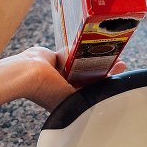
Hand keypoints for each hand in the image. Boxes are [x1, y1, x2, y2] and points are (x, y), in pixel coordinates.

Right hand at [0, 46, 125, 110]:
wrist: (27, 74)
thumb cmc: (48, 91)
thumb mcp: (74, 96)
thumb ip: (89, 92)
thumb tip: (105, 91)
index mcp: (68, 100)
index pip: (93, 90)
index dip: (107, 81)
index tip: (119, 72)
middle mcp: (63, 87)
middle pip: (89, 76)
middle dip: (103, 68)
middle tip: (119, 61)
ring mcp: (58, 72)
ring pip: (81, 63)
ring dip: (93, 58)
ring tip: (110, 51)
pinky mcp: (53, 59)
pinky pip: (70, 54)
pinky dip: (77, 51)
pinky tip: (90, 45)